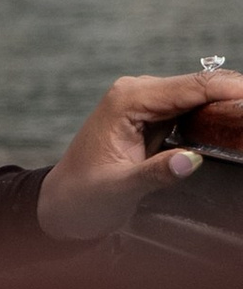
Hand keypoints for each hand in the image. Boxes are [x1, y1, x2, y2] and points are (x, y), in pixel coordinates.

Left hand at [35, 72, 242, 243]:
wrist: (63, 203)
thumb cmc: (83, 196)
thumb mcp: (119, 189)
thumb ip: (156, 173)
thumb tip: (191, 159)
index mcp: (127, 100)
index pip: (190, 87)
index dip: (228, 89)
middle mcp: (136, 93)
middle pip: (199, 85)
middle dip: (233, 95)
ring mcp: (144, 102)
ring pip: (198, 94)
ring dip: (225, 103)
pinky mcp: (152, 116)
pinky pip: (190, 108)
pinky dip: (213, 114)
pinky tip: (232, 122)